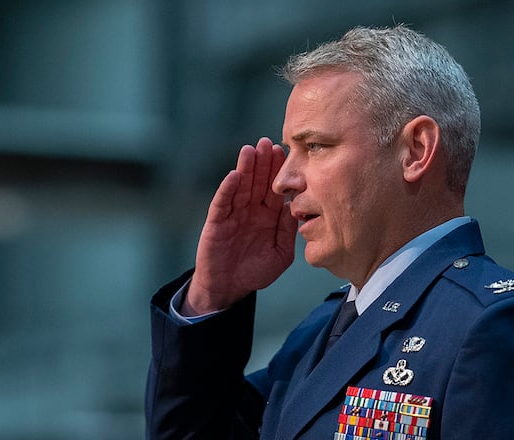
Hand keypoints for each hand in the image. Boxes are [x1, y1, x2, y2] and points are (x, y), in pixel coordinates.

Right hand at [184, 137, 297, 314]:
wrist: (228, 288)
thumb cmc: (255, 272)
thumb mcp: (280, 254)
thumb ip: (288, 232)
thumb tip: (296, 209)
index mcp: (269, 215)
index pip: (277, 189)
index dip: (280, 172)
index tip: (288, 154)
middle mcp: (252, 210)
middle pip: (259, 181)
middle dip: (264, 162)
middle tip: (269, 143)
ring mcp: (233, 213)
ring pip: (241, 186)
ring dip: (245, 168)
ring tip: (250, 150)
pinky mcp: (217, 221)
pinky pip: (223, 202)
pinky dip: (228, 188)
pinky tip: (234, 175)